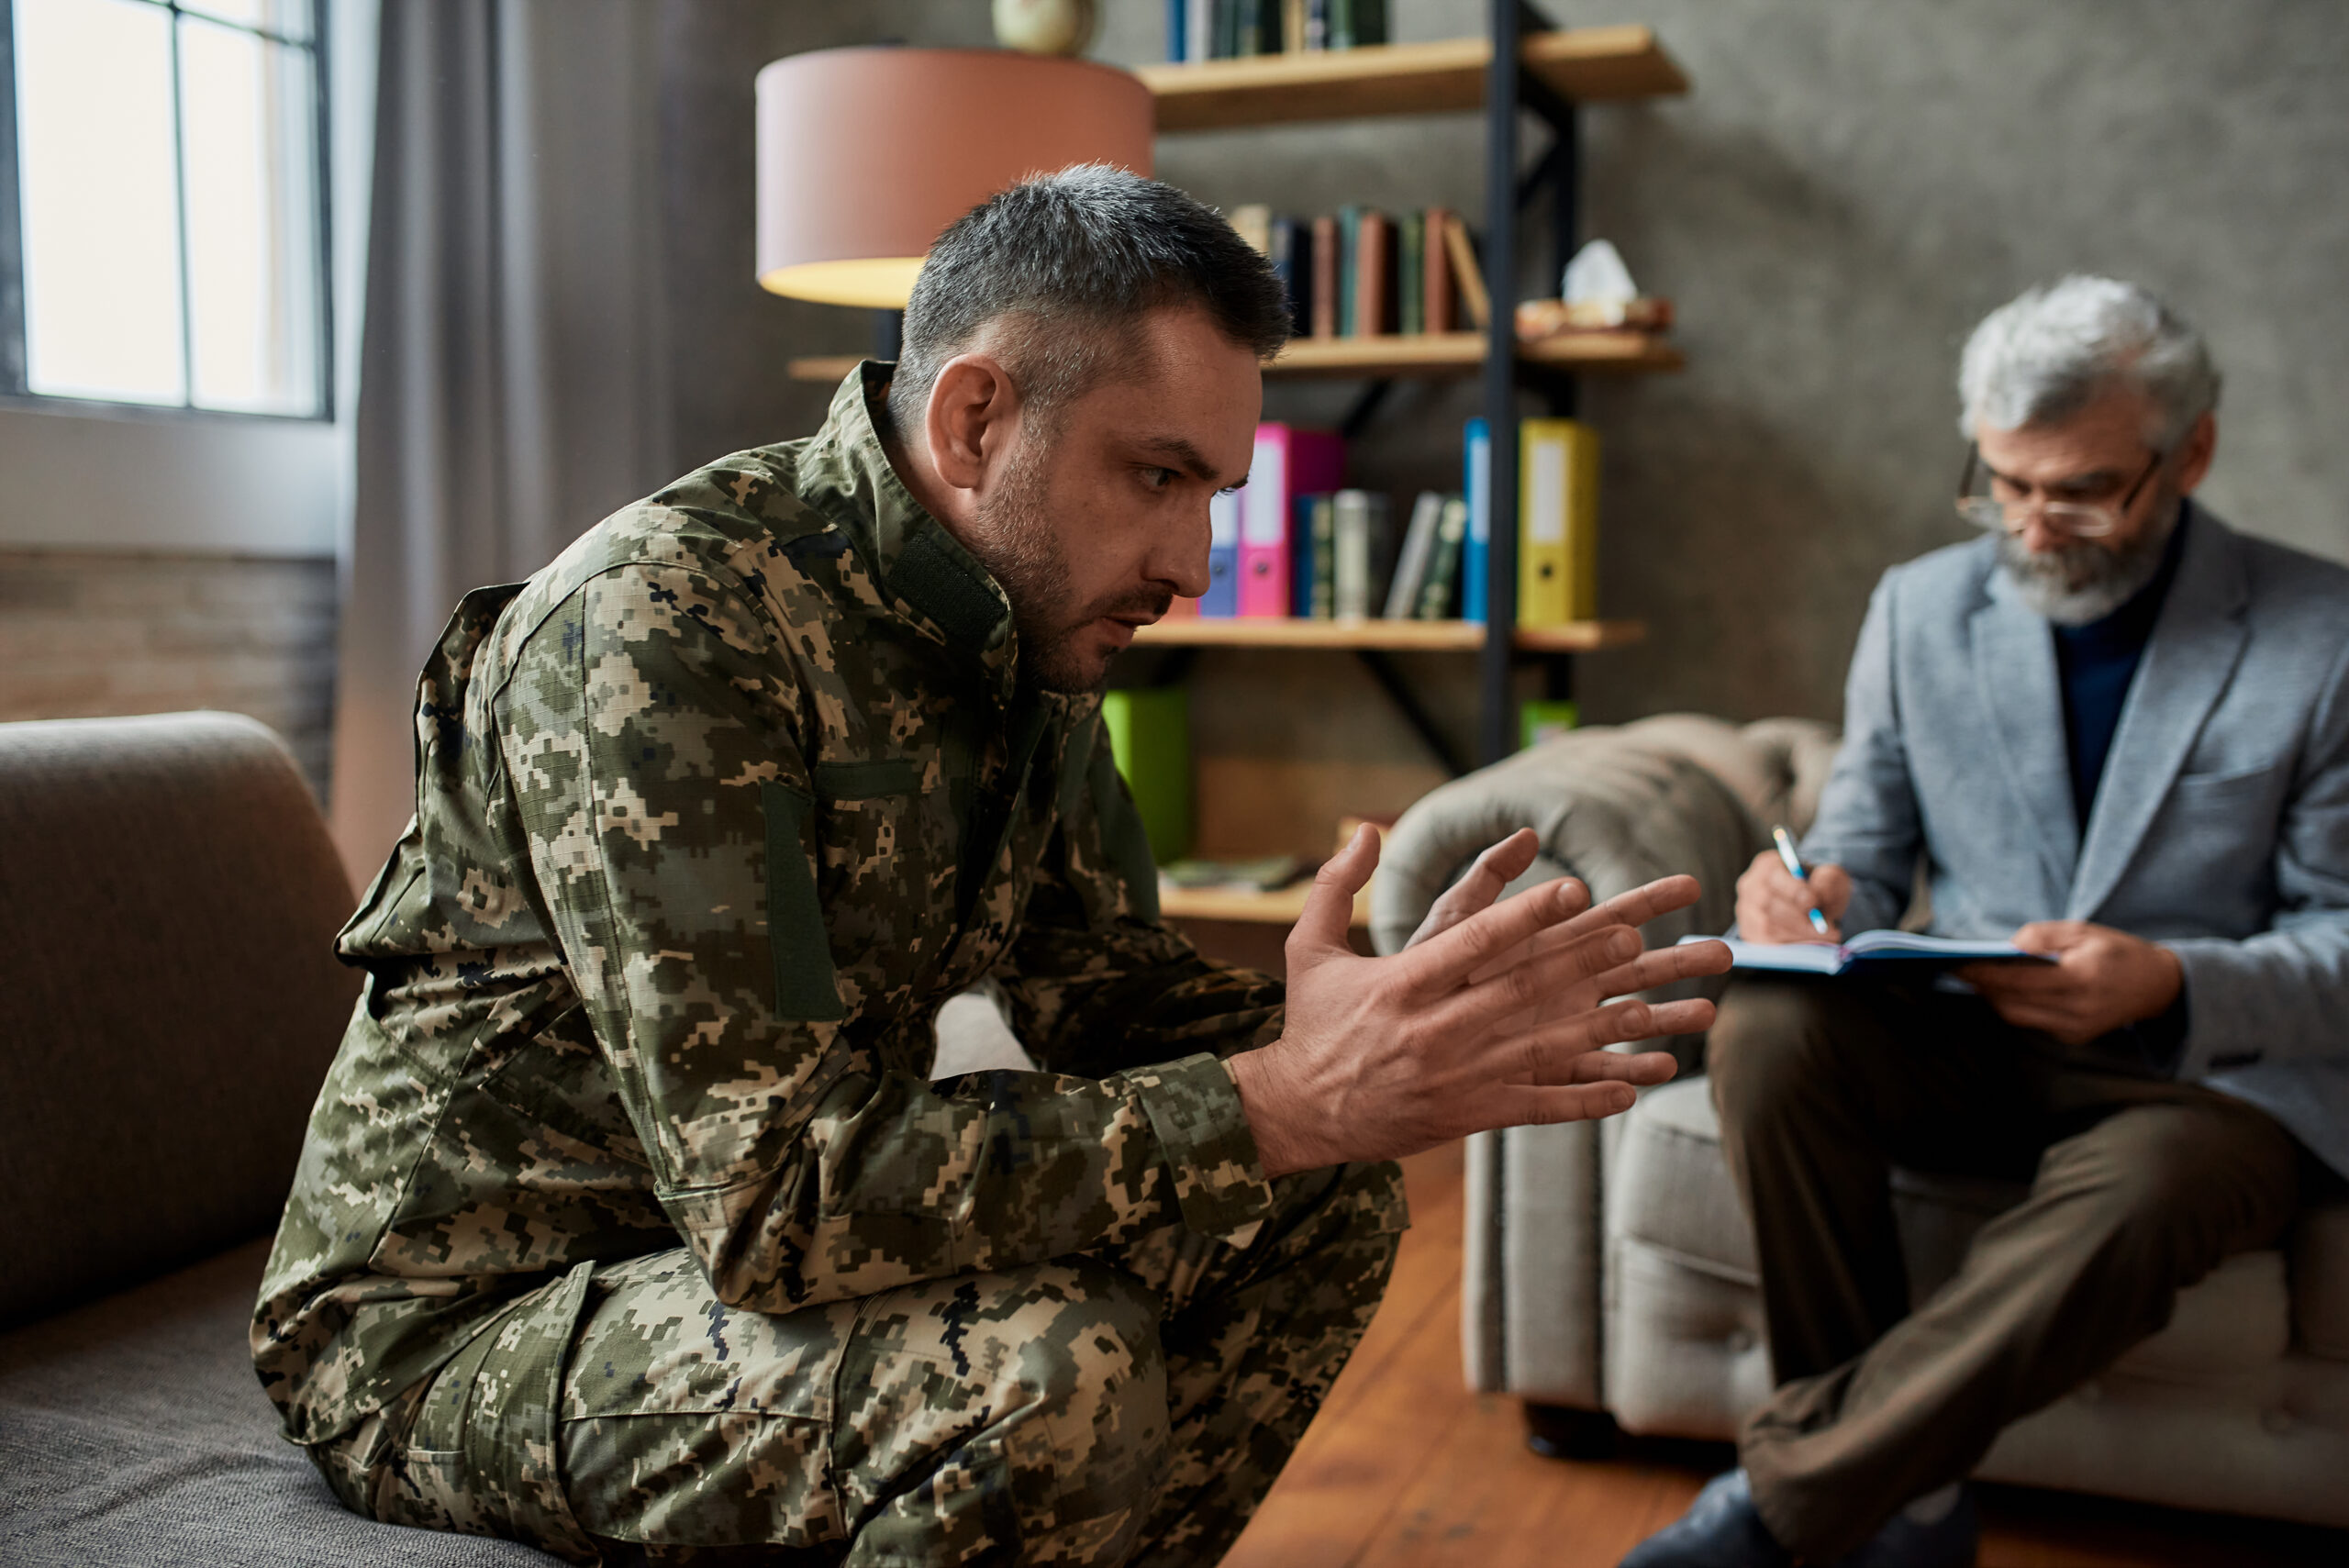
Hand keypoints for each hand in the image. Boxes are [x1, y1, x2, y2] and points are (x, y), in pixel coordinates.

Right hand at [1229, 827, 1732, 1176]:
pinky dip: (1585, 1098)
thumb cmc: (1312, 1021)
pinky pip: (1539, 1107)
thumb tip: (1365, 829)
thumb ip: (1337, 886)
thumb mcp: (1310, 948)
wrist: (1298, 1110)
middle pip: (1522, 991)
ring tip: (1651, 1007)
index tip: (1574, 889)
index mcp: (1402, 983)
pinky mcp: (1469, 1115)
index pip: (1476, 942)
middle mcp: (1434, 1029)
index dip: (1528, 915)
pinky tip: (1631, 1086)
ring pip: (1542, 1049)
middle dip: (1582, 964)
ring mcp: (1457, 1077)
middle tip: (1635, 938)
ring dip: (1600, 1029)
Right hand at [1733, 849, 1851, 943]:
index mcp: (1767, 865)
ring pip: (1766, 925)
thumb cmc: (1821, 888)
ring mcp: (1747, 912)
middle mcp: (1750, 886)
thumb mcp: (1831, 876)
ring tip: (1824, 937)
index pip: (1772, 875)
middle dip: (1798, 917)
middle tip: (1824, 926)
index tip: (1814, 901)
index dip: (1792, 889)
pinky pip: (1765, 943)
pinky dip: (1790, 945)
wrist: (1815, 907)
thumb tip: (1817, 895)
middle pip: (1766, 903)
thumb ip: (1827, 879)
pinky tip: (1810, 943)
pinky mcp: (1750, 933)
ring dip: (1798, 933)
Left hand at [1959, 921, 2182, 1046]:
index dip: (1985, 974)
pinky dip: (2014, 1005)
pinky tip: (2001, 989)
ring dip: (1993, 997)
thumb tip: (2006, 948)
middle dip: (1982, 986)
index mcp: (2081, 979)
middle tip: (1956, 968)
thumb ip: (2043, 936)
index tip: (1958, 963)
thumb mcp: (2083, 931)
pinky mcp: (2074, 1037)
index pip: (2020, 980)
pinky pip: (2033, 1021)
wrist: (2157, 986)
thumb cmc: (2117, 951)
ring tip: (1972, 977)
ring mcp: (2076, 1029)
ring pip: (2018, 1016)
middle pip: (2013, 1003)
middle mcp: (2078, 1010)